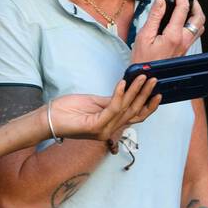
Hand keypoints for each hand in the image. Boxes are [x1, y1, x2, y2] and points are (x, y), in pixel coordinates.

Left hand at [47, 76, 161, 145]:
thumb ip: (111, 101)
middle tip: (153, 79)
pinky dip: (119, 95)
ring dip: (135, 91)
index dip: (148, 106)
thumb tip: (126, 92)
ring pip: (126, 108)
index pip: (136, 117)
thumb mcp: (94, 103)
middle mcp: (110, 130)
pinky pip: (112, 108)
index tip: (158, 93)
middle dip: (145, 94)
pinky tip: (122, 83)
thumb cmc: (68, 111)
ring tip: (141, 77)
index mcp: (111, 125)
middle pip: (134, 111)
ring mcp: (103, 130)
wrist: (49, 119)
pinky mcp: (95, 127)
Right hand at [132, 0, 205, 63]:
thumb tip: (161, 0)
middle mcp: (183, 40)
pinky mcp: (184, 51)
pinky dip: (194, 23)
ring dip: (196, 13)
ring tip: (187, 5)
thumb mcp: (143, 36)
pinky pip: (195, 34)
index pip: (183, 7)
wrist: (147, 81)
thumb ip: (154, 17)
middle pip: (198, 16)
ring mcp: (186, 46)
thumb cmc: (143, 62)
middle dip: (195, 2)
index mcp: (173, 35)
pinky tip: (185, 21)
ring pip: (199, 26)